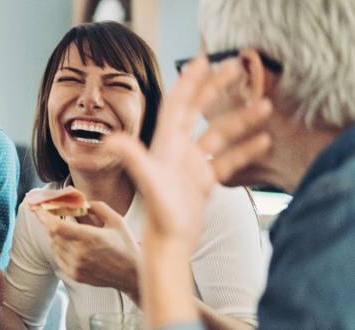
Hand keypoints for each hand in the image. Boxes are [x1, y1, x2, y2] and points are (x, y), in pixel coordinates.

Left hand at [34, 202, 140, 297]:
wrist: (132, 275)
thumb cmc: (126, 246)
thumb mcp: (116, 221)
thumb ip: (97, 207)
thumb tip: (81, 202)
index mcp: (90, 238)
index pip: (57, 226)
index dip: (44, 216)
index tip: (38, 208)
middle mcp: (80, 253)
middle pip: (53, 234)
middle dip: (50, 222)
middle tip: (52, 214)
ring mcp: (76, 266)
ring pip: (54, 246)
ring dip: (56, 235)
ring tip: (68, 230)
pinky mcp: (75, 275)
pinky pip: (58, 257)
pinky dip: (59, 248)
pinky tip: (71, 244)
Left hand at [104, 58, 271, 248]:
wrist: (168, 246)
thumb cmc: (159, 216)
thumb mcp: (148, 182)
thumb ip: (132, 157)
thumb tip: (109, 138)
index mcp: (164, 145)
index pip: (178, 105)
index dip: (189, 82)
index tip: (201, 60)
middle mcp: (176, 151)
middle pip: (198, 111)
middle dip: (216, 88)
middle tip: (237, 66)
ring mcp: (190, 166)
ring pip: (218, 135)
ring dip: (240, 120)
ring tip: (264, 106)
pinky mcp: (202, 182)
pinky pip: (226, 160)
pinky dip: (244, 150)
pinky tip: (263, 142)